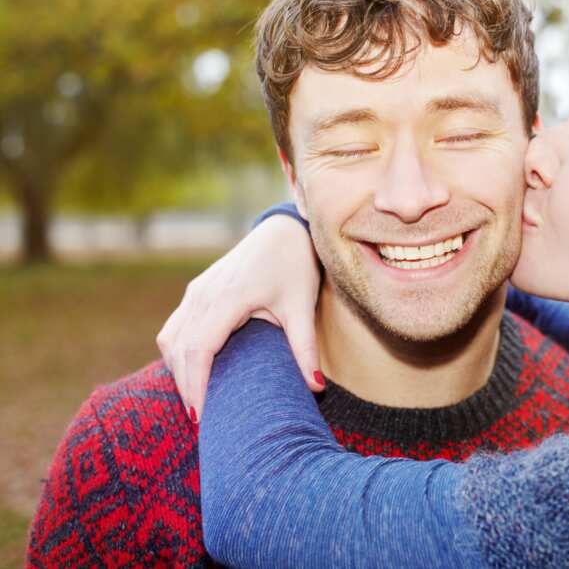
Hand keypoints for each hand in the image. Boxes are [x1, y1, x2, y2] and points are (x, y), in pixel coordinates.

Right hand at [157, 214, 322, 422]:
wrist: (284, 230)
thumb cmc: (295, 265)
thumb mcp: (302, 306)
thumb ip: (305, 349)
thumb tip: (316, 389)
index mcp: (228, 297)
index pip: (198, 349)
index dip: (195, 384)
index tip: (201, 415)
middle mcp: (204, 294)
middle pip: (179, 349)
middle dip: (185, 385)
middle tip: (201, 419)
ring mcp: (196, 291)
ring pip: (170, 338)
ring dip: (179, 370)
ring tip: (197, 400)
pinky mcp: (196, 291)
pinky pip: (175, 327)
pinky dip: (179, 353)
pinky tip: (195, 373)